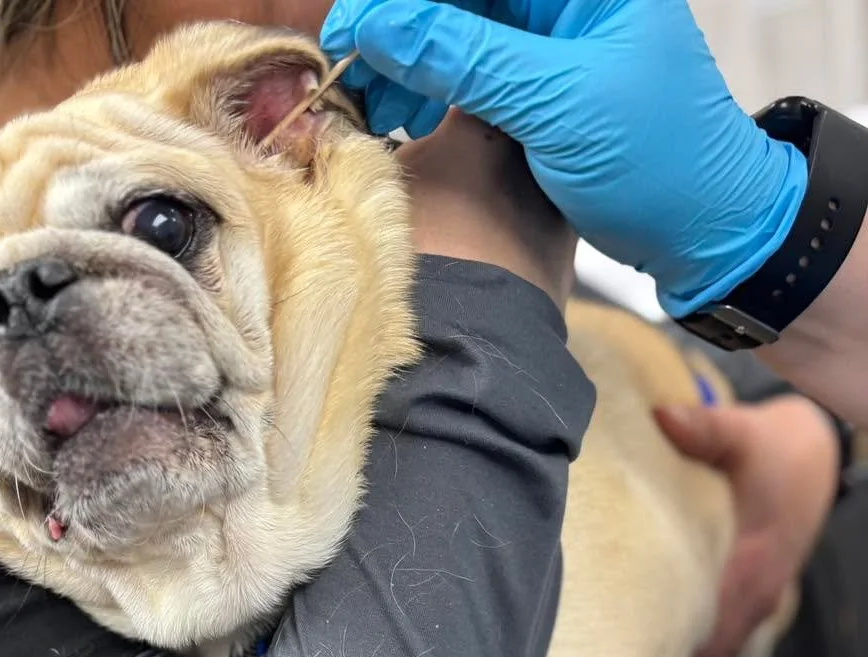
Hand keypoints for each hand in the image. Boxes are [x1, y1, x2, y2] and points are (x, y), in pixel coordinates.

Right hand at [322, 0, 807, 314]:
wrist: (711, 230)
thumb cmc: (659, 161)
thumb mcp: (557, 105)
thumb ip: (465, 58)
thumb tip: (378, 22)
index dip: (401, 0)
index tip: (348, 31)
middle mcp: (568, 4)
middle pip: (459, 3)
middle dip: (399, 32)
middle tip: (353, 79)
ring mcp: (555, 46)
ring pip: (458, 35)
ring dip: (408, 66)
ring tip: (375, 108)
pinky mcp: (545, 90)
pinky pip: (472, 74)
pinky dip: (434, 93)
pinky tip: (405, 119)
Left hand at [655, 396, 838, 656]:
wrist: (814, 458)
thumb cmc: (770, 451)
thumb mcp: (742, 433)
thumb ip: (704, 428)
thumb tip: (666, 417)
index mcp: (746, 566)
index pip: (707, 626)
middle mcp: (751, 596)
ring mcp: (753, 604)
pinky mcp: (750, 603)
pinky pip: (721, 647)